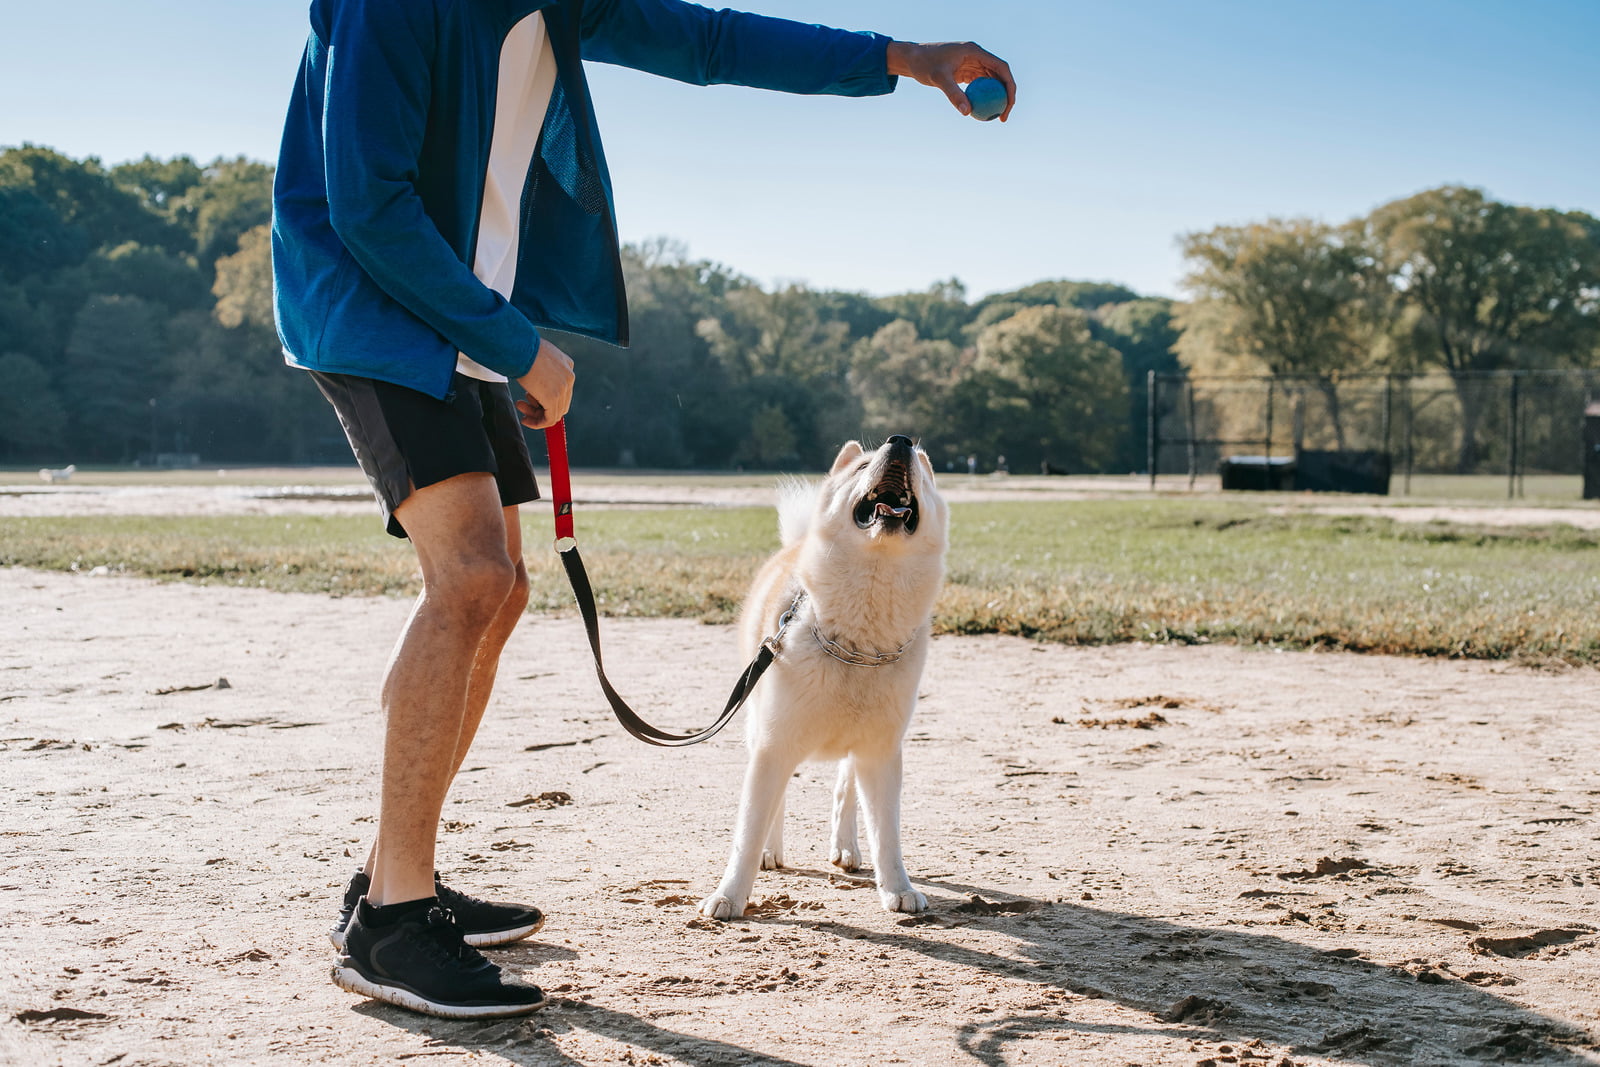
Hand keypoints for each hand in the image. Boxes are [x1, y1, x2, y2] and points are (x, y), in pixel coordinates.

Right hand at [514, 337, 574, 428]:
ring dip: (536, 415)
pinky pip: (550, 419)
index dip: (545, 397)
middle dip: (541, 407)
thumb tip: (534, 380)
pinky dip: (538, 423)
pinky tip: (526, 419)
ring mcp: (563, 388)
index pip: (562, 390)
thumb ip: (543, 369)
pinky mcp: (553, 398)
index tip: (530, 398)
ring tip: (521, 407)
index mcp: (567, 366)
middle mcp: (569, 378)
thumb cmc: (524, 348)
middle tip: (524, 404)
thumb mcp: (540, 357)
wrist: (521, 347)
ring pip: (555, 412)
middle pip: (560, 403)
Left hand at [886, 41, 1014, 120]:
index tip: (1009, 104)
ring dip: (996, 99)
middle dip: (1006, 96)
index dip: (1009, 86)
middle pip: (1000, 75)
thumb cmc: (924, 64)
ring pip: (991, 82)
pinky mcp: (966, 72)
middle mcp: (977, 56)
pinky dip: (983, 99)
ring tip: (995, 118)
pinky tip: (982, 114)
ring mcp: (972, 64)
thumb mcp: (938, 79)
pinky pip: (980, 87)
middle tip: (1003, 116)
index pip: (1001, 67)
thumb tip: (967, 112)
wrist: (912, 59)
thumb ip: (953, 94)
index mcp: (975, 51)